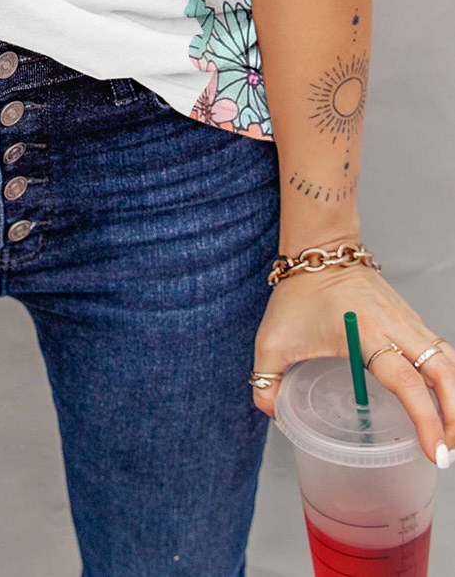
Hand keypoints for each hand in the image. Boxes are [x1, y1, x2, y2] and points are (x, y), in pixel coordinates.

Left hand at [252, 259, 454, 466]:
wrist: (321, 248)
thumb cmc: (298, 293)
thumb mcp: (271, 340)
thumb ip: (266, 382)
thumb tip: (276, 415)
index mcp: (366, 334)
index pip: (407, 383)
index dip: (426, 420)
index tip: (435, 452)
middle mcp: (396, 327)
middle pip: (444, 373)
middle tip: (449, 453)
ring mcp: (408, 320)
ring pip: (448, 361)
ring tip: (450, 434)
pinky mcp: (410, 318)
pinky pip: (441, 351)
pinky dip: (448, 378)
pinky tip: (444, 402)